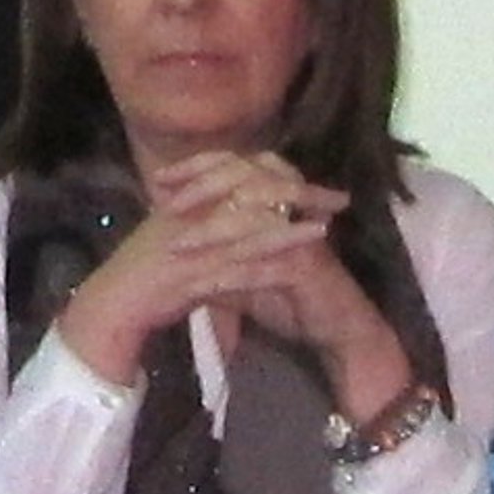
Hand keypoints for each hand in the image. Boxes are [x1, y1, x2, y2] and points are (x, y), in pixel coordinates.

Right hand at [57, 153, 328, 386]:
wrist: (114, 302)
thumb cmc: (145, 268)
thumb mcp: (177, 229)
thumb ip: (206, 211)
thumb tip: (240, 197)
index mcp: (193, 199)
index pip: (245, 175)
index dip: (283, 175)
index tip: (315, 180)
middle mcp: (194, 215)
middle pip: (254, 196)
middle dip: (299, 194)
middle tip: (337, 199)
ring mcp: (193, 245)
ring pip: (249, 232)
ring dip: (289, 230)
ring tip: (325, 227)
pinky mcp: (192, 278)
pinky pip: (236, 272)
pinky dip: (267, 269)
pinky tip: (293, 270)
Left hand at [156, 153, 413, 422]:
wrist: (335, 328)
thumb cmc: (290, 294)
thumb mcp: (245, 266)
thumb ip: (217, 249)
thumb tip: (173, 236)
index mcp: (277, 197)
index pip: (235, 164)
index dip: (197, 167)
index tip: (158, 179)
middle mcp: (292, 207)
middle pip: (245, 179)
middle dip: (201, 189)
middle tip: (164, 206)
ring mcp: (300, 235)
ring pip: (253, 220)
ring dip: (212, 232)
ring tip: (177, 247)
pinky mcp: (308, 267)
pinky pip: (266, 267)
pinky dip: (234, 275)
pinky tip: (205, 286)